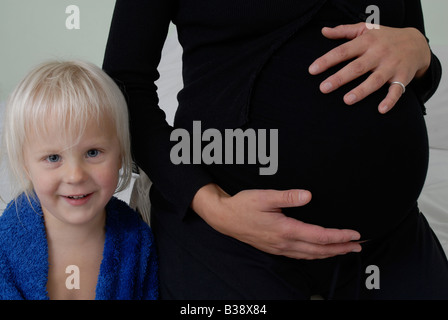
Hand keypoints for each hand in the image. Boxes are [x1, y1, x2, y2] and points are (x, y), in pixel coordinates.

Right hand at [191, 183, 361, 259]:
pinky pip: (300, 256)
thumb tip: (308, 196)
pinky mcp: (275, 249)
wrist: (225, 218)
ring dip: (330, 253)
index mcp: (285, 229)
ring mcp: (279, 248)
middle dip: (341, 248)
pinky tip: (319, 253)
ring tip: (345, 251)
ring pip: (310, 255)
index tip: (354, 234)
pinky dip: (315, 255)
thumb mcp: (264, 196)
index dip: (339, 236)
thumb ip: (287, 196)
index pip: (319, 236)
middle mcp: (284, 242)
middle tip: (358, 246)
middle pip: (319, 249)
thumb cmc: (243, 205)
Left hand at [309, 23, 430, 113]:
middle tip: (323, 88)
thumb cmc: (385, 38)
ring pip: (375, 80)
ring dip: (361, 91)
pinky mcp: (403, 77)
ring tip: (347, 100)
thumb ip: (344, 31)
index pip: (343, 51)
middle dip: (340, 78)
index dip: (327, 60)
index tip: (312, 70)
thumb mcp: (366, 29)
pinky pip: (396, 90)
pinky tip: (381, 110)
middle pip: (357, 67)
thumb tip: (323, 31)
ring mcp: (391, 66)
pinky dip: (390, 100)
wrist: (417, 43)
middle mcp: (379, 53)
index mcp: (367, 41)